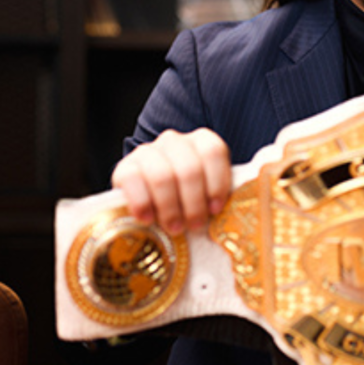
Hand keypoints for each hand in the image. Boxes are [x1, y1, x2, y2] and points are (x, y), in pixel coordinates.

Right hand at [111, 128, 231, 234]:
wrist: (149, 195)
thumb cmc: (186, 196)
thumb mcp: (206, 191)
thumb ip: (216, 196)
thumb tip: (233, 218)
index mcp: (201, 141)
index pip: (213, 152)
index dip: (217, 182)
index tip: (215, 209)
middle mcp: (175, 141)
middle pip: (189, 169)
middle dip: (194, 203)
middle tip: (194, 225)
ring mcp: (148, 151)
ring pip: (162, 177)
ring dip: (170, 207)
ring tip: (174, 228)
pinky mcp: (124, 167)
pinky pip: (133, 181)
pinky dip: (142, 203)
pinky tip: (148, 219)